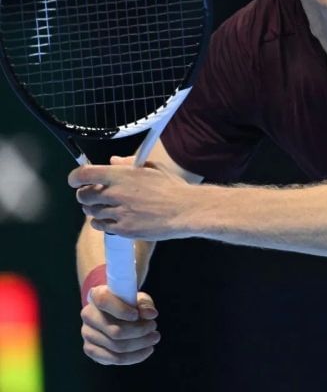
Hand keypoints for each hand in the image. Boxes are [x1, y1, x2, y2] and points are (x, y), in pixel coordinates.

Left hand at [69, 155, 191, 240]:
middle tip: (91, 196)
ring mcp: (119, 213)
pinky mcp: (124, 229)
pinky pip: (101, 226)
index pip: (84, 174)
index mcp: (122, 175)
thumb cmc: (172, 188)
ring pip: (91, 212)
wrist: (186, 210)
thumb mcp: (153, 169)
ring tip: (103, 208)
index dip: (75, 178)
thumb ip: (129, 164)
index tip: (76, 181)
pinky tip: (109, 220)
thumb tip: (112, 161)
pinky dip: (101, 223)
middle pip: (84, 196)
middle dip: (84, 195)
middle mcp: (116, 193)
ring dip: (93, 209)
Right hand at [80, 285, 159, 364]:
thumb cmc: (129, 304)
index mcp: (96, 294)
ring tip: (154, 337)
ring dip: (141, 344)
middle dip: (140, 331)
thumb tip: (150, 314)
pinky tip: (147, 350)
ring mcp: (87, 334)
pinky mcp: (91, 350)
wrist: (116, 314)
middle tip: (154, 326)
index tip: (136, 315)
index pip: (103, 301)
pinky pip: (114, 359)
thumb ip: (145, 304)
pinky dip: (135, 356)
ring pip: (117, 346)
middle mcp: (88, 315)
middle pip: (115, 331)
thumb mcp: (139, 299)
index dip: (121, 310)